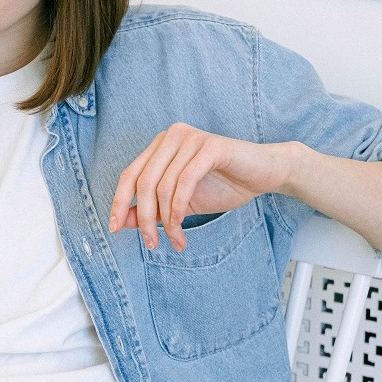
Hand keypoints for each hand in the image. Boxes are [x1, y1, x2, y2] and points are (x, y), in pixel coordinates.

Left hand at [108, 123, 297, 250]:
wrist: (265, 174)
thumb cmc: (224, 184)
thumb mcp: (180, 202)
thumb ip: (152, 208)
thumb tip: (123, 221)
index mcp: (160, 146)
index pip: (130, 175)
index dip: (119, 203)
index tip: (115, 229)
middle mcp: (170, 136)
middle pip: (143, 182)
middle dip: (144, 218)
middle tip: (152, 244)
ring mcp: (190, 138)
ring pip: (163, 186)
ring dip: (166, 220)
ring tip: (176, 240)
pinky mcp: (210, 146)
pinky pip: (184, 182)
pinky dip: (179, 209)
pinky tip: (182, 226)